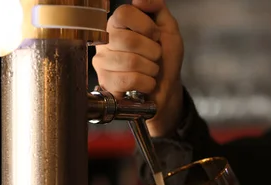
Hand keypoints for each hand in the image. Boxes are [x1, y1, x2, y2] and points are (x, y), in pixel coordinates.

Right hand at [94, 0, 184, 136]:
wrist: (166, 89)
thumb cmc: (165, 59)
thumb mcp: (168, 29)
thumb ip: (157, 7)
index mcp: (117, 24)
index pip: (123, 13)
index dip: (146, 26)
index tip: (155, 36)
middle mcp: (105, 42)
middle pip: (128, 39)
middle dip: (152, 51)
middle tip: (155, 57)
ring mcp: (102, 63)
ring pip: (130, 61)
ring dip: (151, 69)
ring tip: (151, 71)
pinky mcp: (106, 84)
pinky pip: (129, 80)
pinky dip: (146, 83)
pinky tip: (146, 83)